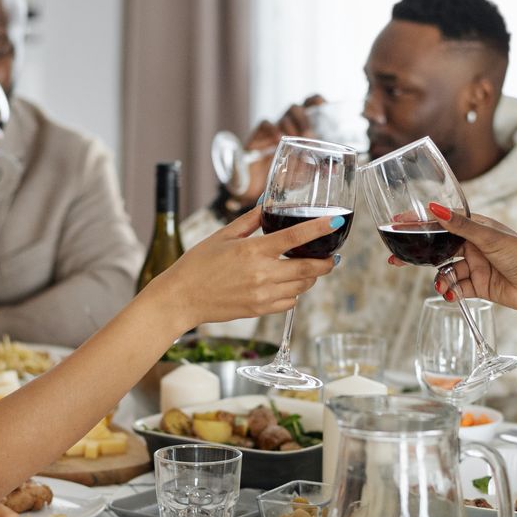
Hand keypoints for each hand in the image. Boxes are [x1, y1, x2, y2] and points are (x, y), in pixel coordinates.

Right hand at [146, 206, 336, 328]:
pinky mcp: (259, 310)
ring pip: (301, 287)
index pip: (296, 237)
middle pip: (308, 268)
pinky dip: (293, 293)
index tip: (335, 222)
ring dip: (309, 278)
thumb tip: (265, 206)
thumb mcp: (222, 236)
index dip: (319, 229)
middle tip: (331, 257)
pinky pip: (289, 303)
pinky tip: (286, 285)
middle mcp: (262, 274)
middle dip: (326, 263)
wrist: (181, 298)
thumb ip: (248, 222)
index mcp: (253, 250)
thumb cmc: (197, 265)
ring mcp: (262, 295)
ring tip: (306, 268)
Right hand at [234, 94, 325, 202]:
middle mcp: (288, 126)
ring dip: (292, 126)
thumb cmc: (282, 176)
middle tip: (309, 134)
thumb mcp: (303, 173)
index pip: (309, 106)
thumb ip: (317, 168)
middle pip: (297, 108)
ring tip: (296, 141)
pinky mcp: (258, 135)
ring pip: (284, 116)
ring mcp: (273, 129)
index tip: (323, 107)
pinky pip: (265, 123)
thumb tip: (335, 170)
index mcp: (301, 129)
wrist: (257, 185)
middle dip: (305, 117)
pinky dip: (273, 129)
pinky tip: (278, 140)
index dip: (316, 101)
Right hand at [389, 204, 516, 315]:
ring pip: (446, 271)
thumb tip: (434, 208)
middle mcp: (473, 245)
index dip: (420, 223)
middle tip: (396, 260)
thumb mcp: (488, 237)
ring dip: (440, 279)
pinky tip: (450, 294)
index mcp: (476, 228)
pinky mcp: (478, 286)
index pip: (442, 222)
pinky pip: (456, 288)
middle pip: (438, 248)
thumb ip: (460, 226)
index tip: (398, 223)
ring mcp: (475, 266)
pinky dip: (451, 291)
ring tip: (442, 285)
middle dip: (419, 255)